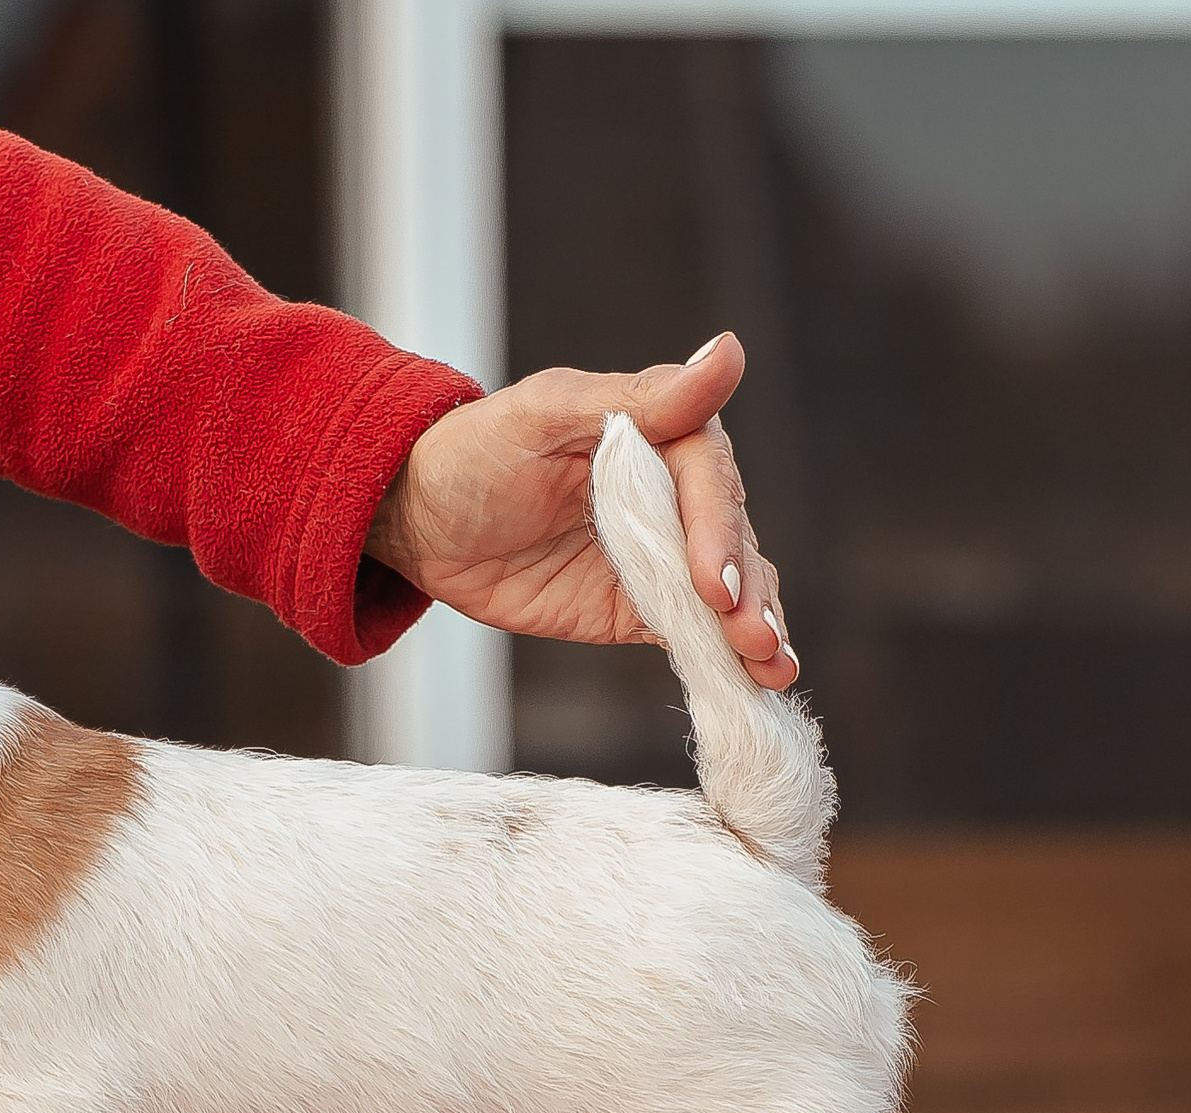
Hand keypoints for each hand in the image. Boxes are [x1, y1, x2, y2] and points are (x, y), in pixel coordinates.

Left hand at [366, 333, 797, 687]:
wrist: (418, 522)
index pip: (708, 483)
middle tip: (756, 638)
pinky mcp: (640, 607)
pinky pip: (693, 632)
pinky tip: (756, 680)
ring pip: (731, 590)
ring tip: (772, 665)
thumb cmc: (473, 453)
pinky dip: (726, 656)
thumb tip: (729, 353)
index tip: (716, 583)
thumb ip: (641, 400)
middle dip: (750, 593)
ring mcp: (661, 555)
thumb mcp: (544, 416)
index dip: (717, 533)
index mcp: (662, 434)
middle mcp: (674, 495)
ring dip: (758, 628)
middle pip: (733, 542)